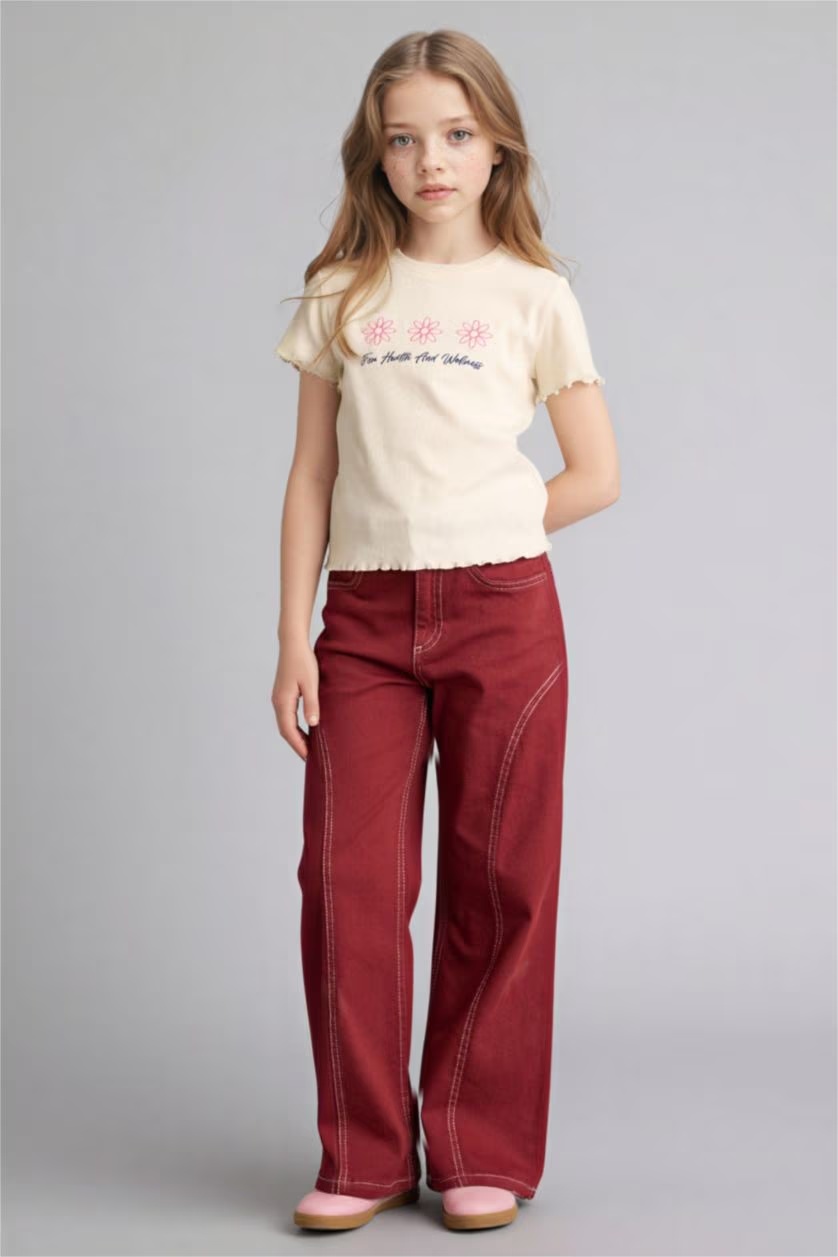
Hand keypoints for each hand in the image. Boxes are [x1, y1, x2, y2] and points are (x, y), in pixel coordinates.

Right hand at [272, 638, 319, 760]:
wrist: (292, 643)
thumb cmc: (303, 661)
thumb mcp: (311, 684)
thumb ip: (312, 705)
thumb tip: (313, 725)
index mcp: (283, 702)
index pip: (289, 731)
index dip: (299, 746)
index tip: (309, 758)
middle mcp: (277, 702)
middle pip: (285, 730)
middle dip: (297, 745)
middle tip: (311, 758)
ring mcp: (279, 698)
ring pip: (286, 724)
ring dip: (296, 736)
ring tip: (310, 747)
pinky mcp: (282, 694)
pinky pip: (287, 716)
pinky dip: (295, 726)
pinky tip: (306, 728)